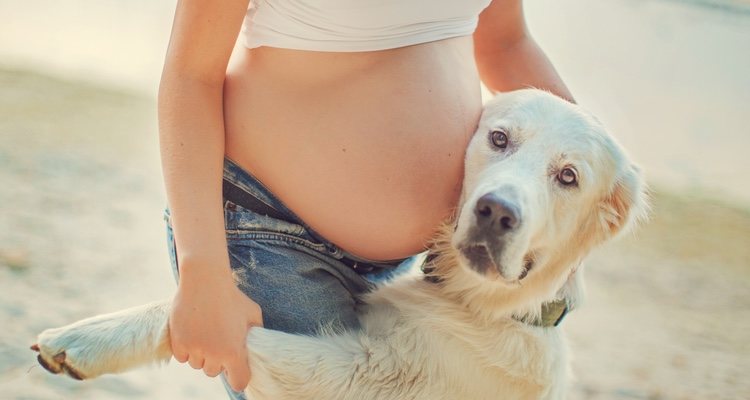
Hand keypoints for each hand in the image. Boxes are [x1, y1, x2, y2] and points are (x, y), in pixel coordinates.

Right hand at [169, 262, 262, 391]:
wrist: (205, 281)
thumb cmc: (232, 296)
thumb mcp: (253, 313)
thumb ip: (256, 333)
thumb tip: (256, 346)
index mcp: (234, 352)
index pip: (238, 382)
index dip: (238, 377)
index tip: (235, 368)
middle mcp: (213, 355)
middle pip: (214, 372)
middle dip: (217, 361)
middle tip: (219, 341)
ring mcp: (194, 349)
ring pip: (197, 365)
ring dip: (201, 355)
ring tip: (206, 333)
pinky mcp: (178, 342)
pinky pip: (182, 357)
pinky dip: (186, 350)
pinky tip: (193, 333)